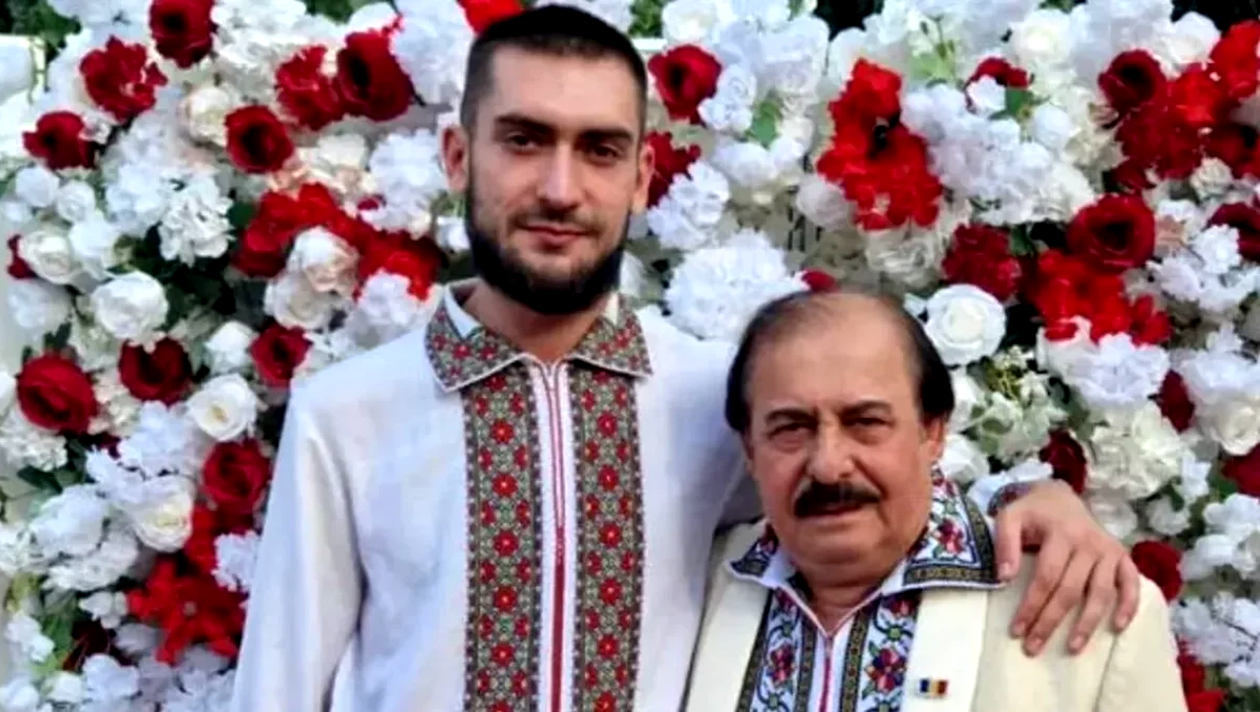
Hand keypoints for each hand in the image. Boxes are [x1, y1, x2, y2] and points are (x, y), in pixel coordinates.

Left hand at [993, 479, 1139, 656]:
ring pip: (1100, 594)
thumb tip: (1004, 578)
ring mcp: (1109, 550)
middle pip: (1070, 591)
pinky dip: (1128, 605)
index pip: (1046, 577)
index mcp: (1061, 533)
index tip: (1017, 630)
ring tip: (1072, 648)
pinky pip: (1131, 583)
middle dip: (1051, 621)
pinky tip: (1117, 627)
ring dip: (1087, 624)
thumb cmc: (1033, 512)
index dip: (1031, 605)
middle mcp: (1089, 543)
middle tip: (1034, 646)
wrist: (1060, 496)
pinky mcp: (1122, 556)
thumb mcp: (1010, 517)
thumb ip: (1004, 543)